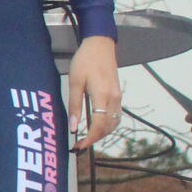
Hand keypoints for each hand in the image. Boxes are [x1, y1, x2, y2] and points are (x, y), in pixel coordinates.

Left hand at [70, 35, 119, 152]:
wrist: (100, 45)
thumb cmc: (85, 61)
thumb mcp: (74, 82)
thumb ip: (74, 105)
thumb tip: (73, 126)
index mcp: (103, 95)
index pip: (99, 125)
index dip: (90, 139)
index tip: (79, 146)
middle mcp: (114, 98)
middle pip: (108, 127)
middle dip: (95, 139)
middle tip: (79, 145)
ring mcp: (118, 96)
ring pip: (114, 123)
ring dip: (102, 133)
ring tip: (86, 138)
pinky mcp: (118, 94)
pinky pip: (116, 115)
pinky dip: (107, 125)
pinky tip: (96, 126)